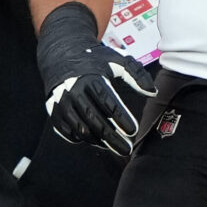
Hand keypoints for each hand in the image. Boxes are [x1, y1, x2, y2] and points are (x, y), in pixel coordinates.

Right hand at [35, 2, 151, 156]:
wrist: (60, 56)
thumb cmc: (93, 60)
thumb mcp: (116, 61)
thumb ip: (137, 75)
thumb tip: (152, 92)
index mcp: (91, 79)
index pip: (108, 102)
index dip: (121, 118)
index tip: (133, 130)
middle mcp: (74, 92)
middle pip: (95, 121)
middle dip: (112, 138)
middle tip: (127, 149)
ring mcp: (62, 104)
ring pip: (81, 130)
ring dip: (99, 141)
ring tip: (114, 146)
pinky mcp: (54, 113)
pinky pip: (68, 132)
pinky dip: (82, 139)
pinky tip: (96, 140)